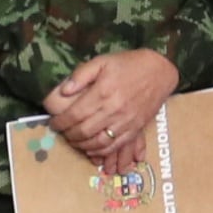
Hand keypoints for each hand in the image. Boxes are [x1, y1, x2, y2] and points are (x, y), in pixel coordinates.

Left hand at [47, 50, 179, 167]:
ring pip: (99, 142)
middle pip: (84, 131)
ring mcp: (126, 121)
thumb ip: (81, 75)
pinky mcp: (136, 128)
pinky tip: (92, 149)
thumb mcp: (101, 61)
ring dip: (82, 145)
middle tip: (62, 132)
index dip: (61, 122)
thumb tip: (63, 91)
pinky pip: (116, 146)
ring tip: (74, 141)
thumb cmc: (128, 64)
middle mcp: (114, 109)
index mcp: (103, 92)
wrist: (159, 71)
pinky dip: (101, 151)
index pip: (75, 114)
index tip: (54, 123)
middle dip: (69, 135)